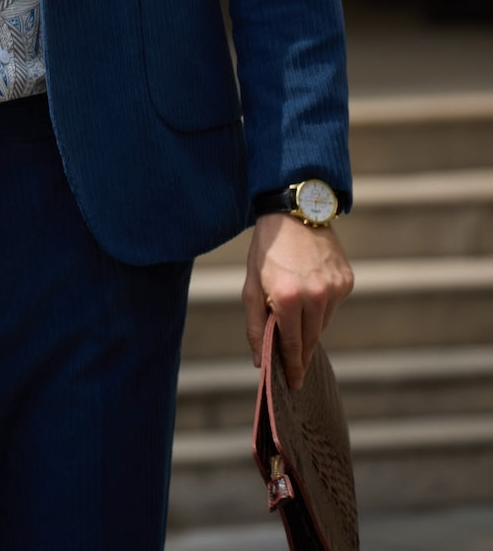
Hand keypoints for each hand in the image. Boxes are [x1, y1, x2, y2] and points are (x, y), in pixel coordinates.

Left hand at [243, 214, 353, 389]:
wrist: (294, 213)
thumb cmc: (268, 250)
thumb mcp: (252, 285)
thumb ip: (256, 326)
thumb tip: (261, 360)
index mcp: (287, 298)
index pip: (292, 345)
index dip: (293, 367)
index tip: (294, 384)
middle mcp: (315, 295)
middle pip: (311, 339)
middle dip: (302, 354)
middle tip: (296, 368)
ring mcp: (334, 288)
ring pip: (323, 323)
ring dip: (310, 325)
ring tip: (297, 308)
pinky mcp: (346, 280)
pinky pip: (333, 306)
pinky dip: (322, 305)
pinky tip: (311, 289)